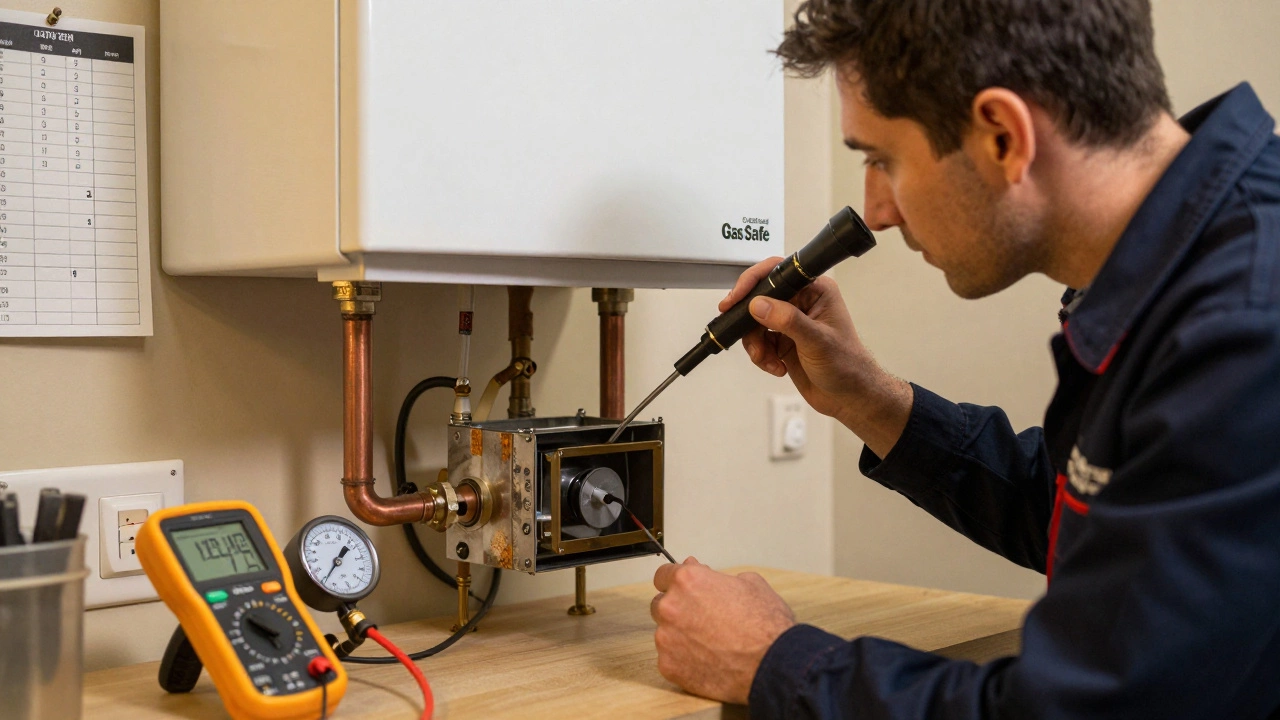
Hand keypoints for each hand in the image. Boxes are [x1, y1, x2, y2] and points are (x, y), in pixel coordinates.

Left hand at [651, 558, 795, 704]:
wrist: (773, 664)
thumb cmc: (765, 624)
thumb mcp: (749, 583)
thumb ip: (714, 575)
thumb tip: (697, 568)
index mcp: (688, 581)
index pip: (663, 575)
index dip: (676, 583)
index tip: (683, 591)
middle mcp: (671, 607)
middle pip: (661, 604)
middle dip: (678, 609)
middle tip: (703, 619)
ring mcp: (667, 639)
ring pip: (664, 633)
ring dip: (680, 635)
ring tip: (710, 643)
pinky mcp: (669, 666)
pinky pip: (669, 658)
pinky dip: (683, 660)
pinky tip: (706, 659)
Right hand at [721, 257, 911, 457]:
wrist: (848, 396)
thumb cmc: (846, 365)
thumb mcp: (816, 341)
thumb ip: (787, 320)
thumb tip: (759, 305)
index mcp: (815, 290)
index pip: (778, 273)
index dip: (753, 282)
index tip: (736, 298)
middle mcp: (801, 302)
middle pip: (760, 299)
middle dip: (750, 321)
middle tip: (740, 332)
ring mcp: (790, 322)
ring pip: (755, 323)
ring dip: (755, 344)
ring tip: (768, 360)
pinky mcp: (782, 340)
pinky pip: (758, 341)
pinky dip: (761, 356)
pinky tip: (776, 367)